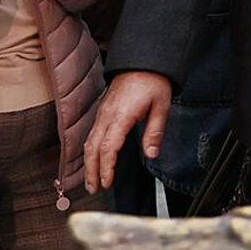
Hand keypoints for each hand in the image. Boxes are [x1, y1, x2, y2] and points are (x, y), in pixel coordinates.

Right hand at [82, 70, 172, 192]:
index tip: (107, 182)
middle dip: (91, 170)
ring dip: (88, 162)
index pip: (108, 147)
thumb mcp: (162, 105)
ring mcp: (102, 112)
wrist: (143, 60)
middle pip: (92, 148)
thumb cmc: (153, 81)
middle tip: (93, 188)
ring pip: (89, 141)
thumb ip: (155, 131)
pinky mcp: (103, 110)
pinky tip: (93, 159)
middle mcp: (107, 115)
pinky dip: (90, 150)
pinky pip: (92, 133)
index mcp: (121, 115)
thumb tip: (151, 154)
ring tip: (91, 180)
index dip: (106, 167)